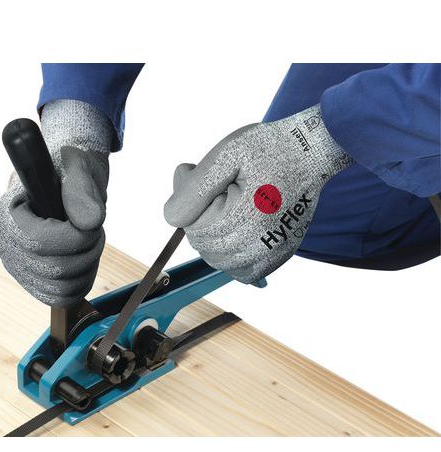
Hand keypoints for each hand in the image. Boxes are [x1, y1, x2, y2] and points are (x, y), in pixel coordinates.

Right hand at [0, 100, 112, 305]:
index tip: (90, 221)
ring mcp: (16, 265)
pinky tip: (84, 259)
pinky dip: (81, 282)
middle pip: (56, 270)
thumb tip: (90, 221)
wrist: (65, 179)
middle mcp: (4, 243)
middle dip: (88, 250)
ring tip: (88, 241)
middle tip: (95, 230)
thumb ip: (81, 189)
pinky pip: (60, 298)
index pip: (41, 242)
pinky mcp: (32, 281)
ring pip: (62, 288)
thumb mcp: (78, 166)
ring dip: (88, 266)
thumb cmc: (68, 169)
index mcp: (6, 213)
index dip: (76, 237)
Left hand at [164, 104, 352, 283]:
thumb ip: (194, 188)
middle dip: (201, 218)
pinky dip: (231, 257)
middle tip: (218, 188)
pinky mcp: (278, 256)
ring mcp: (271, 252)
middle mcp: (260, 242)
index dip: (190, 202)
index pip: (193, 227)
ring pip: (219, 260)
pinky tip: (235, 233)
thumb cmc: (268, 148)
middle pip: (204, 245)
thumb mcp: (226, 155)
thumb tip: (171, 217)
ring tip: (229, 206)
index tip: (198, 175)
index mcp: (245, 217)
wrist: (310, 152)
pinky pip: (242, 273)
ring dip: (213, 237)